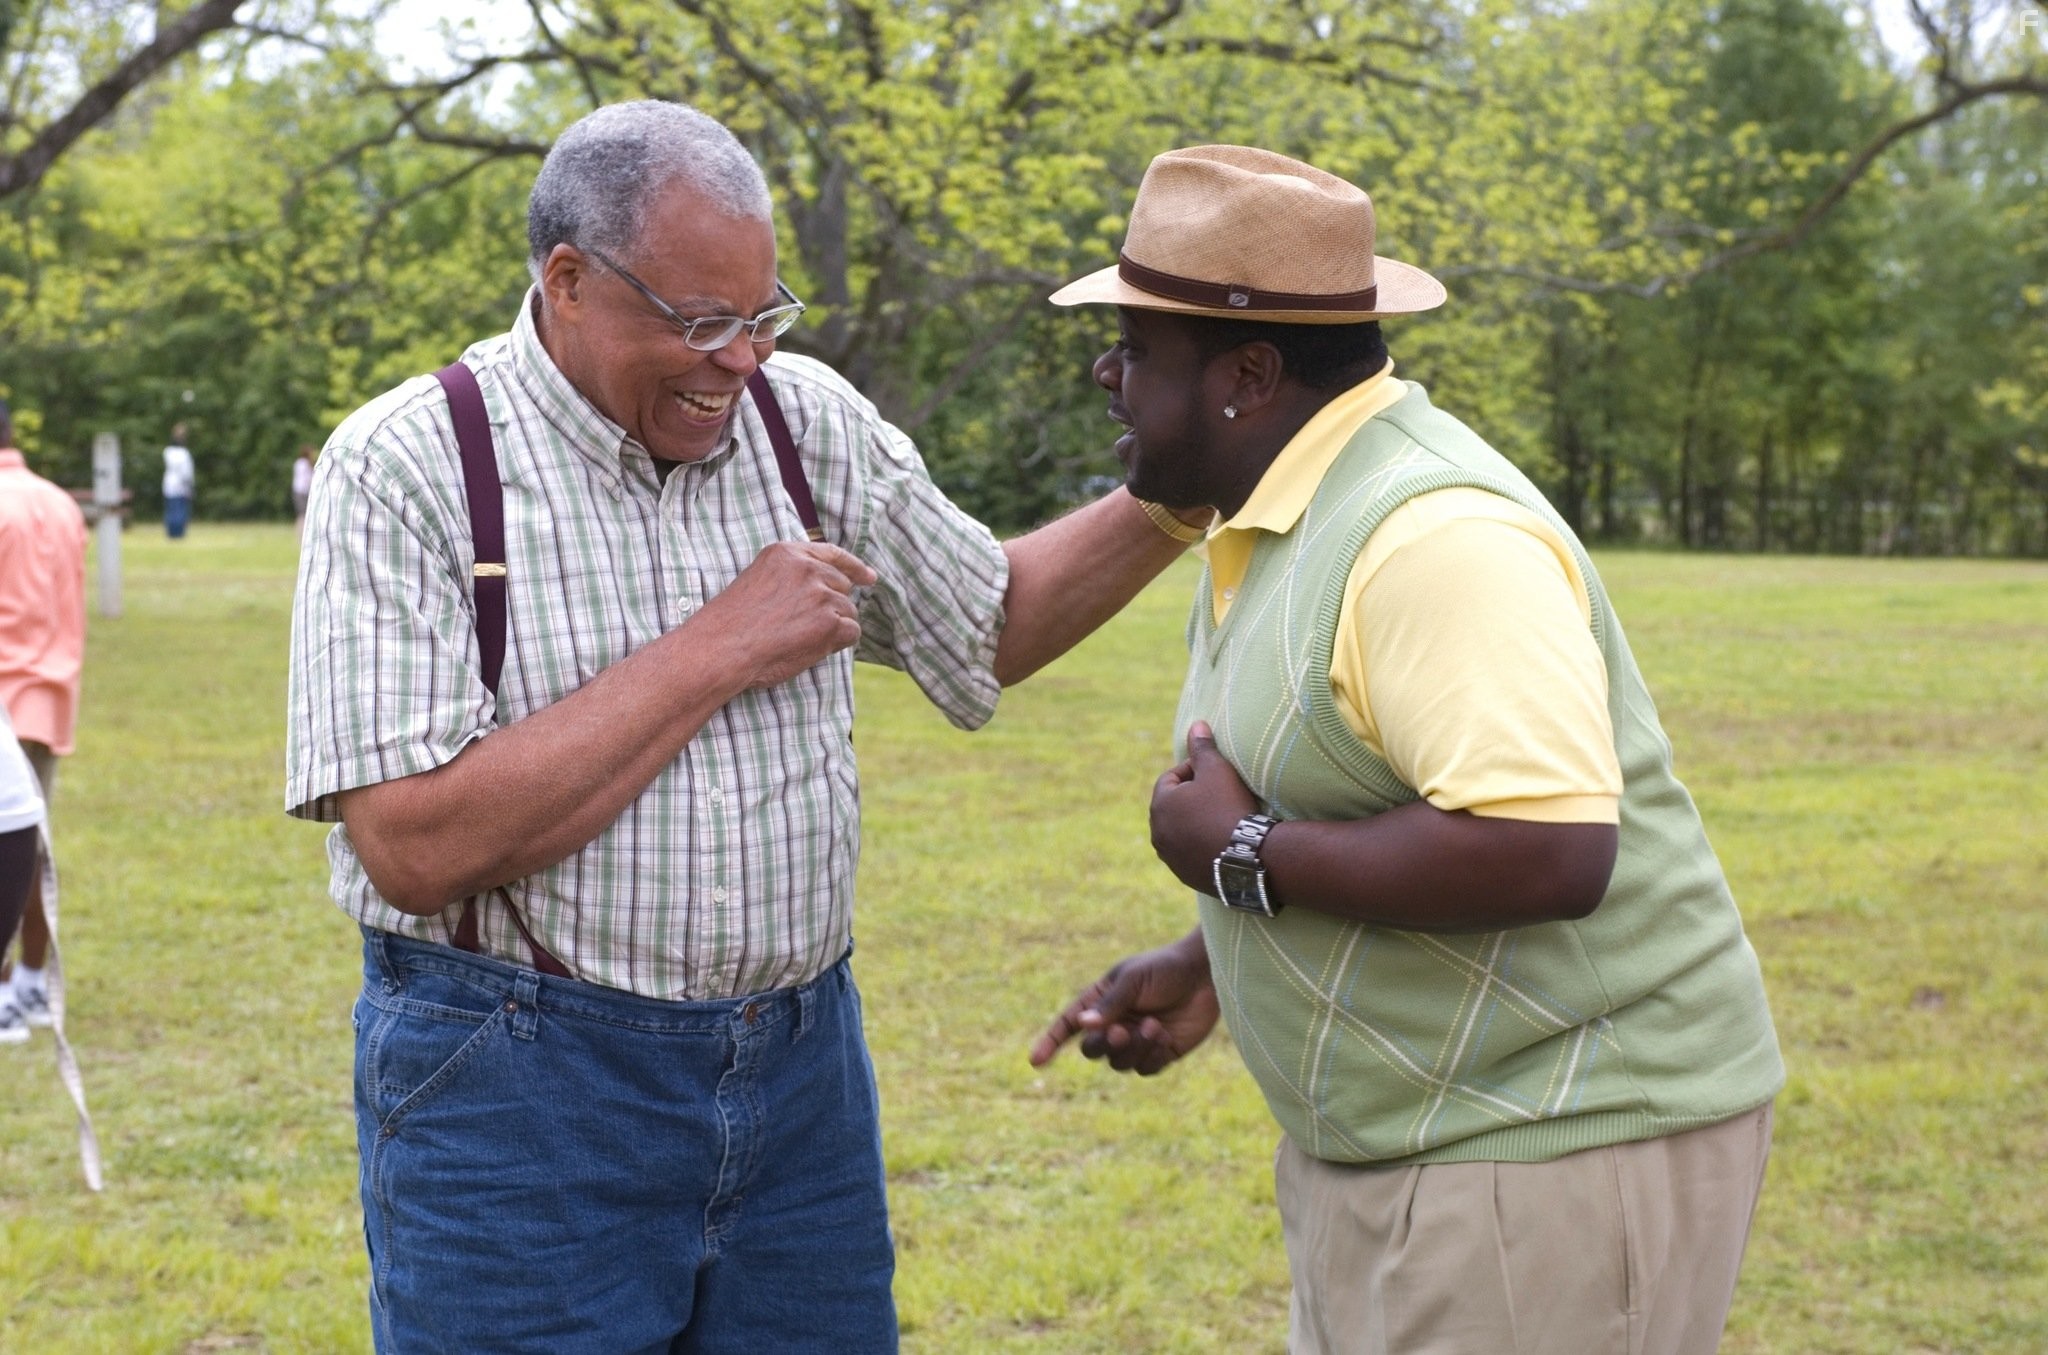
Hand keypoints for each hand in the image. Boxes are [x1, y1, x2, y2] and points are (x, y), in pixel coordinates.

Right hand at [698, 541, 877, 688]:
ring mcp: (820, 594)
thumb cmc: (731, 625)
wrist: (721, 648)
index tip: (869, 577)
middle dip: (832, 607)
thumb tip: (825, 589)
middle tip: (804, 627)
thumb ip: (790, 577)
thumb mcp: (759, 581)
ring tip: (797, 638)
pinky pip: (851, 632)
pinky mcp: (830, 622)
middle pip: (842, 587)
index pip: (831, 554)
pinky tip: (810, 648)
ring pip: (848, 612)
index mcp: (786, 553)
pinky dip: (837, 644)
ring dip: (832, 628)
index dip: (853, 567)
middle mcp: (807, 568)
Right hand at [1029, 930, 1218, 1075]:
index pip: (1068, 1024)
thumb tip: (1082, 1024)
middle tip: (1121, 1031)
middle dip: (1104, 1045)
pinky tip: (1164, 1036)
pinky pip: (1144, 1069)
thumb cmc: (1165, 968)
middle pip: (1092, 1049)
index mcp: (1100, 1001)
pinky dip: (1151, 1056)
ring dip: (1133, 1049)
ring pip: (1119, 1063)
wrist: (1206, 974)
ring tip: (1154, 1026)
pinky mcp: (1160, 1054)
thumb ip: (1110, 1003)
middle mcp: (1115, 1023)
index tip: (1035, 1061)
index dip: (1049, 1042)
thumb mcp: (1134, 979)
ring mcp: (1137, 1041)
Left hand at [1149, 721, 1258, 894]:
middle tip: (1221, 795)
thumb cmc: (1229, 807)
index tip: (1216, 773)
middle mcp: (1158, 833)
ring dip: (1195, 823)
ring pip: (1180, 831)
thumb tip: (1195, 724)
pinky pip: (1191, 853)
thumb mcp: (1217, 770)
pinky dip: (1201, 845)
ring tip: (1222, 819)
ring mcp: (1170, 857)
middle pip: (1174, 806)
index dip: (1194, 771)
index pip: (1171, 778)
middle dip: (1193, 798)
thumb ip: (1202, 748)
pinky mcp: (1185, 875)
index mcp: (1160, 805)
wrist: (1248, 857)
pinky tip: (1223, 841)